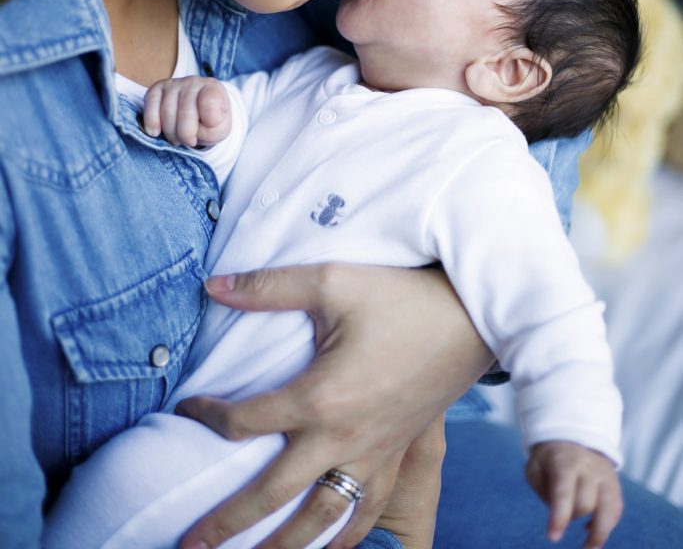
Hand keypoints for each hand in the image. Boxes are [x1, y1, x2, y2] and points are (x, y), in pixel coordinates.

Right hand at [143, 76, 230, 146]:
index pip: (209, 105)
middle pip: (185, 114)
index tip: (208, 128)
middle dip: (186, 135)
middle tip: (189, 141)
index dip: (208, 124)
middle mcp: (193, 82)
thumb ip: (212, 131)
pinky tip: (155, 132)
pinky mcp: (157, 88)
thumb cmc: (211, 121)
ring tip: (177, 138)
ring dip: (171, 134)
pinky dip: (151, 121)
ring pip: (167, 113)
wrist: (199, 112)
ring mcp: (174, 84)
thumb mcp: (220, 130)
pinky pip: (150, 103)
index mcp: (213, 89)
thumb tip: (190, 128)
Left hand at [175, 263, 493, 548]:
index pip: (244, 422)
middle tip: (188, 546)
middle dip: (227, 524)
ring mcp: (374, 456)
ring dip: (281, 548)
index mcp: (321, 398)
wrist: (472, 316)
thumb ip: (269, 287)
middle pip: (273, 495)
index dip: (206, 417)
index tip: (185, 408)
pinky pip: (367, 515)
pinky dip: (342, 541)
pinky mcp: (398, 458)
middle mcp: (343, 439)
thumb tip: (212, 287)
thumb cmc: (401, 296)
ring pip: (321, 522)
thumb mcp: (332, 280)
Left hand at [526, 440, 622, 548]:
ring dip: (599, 535)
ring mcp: (605, 476)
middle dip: (572, 516)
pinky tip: (591, 530)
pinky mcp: (615, 485)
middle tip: (562, 515)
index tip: (553, 538)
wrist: (572, 438)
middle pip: (585, 504)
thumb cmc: (548, 460)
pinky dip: (606, 526)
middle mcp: (589, 468)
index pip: (563, 492)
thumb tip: (561, 515)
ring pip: (609, 511)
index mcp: (564, 463)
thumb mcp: (535, 468)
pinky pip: (616, 511)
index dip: (559, 517)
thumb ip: (543, 491)